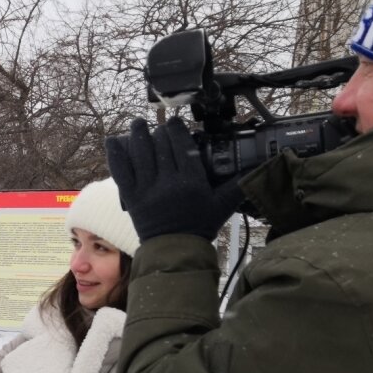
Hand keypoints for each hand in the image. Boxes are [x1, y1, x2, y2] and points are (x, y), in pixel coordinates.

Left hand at [105, 117, 244, 240]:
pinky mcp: (131, 198)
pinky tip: (113, 140)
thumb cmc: (199, 226)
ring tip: (137, 123)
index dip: (176, 129)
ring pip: (141, 154)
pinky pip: (121, 172)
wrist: (175, 250)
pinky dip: (116, 155)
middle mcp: (169, 183)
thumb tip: (259, 167)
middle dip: (158, 132)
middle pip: (161, 146)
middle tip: (158, 126)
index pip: (182, 146)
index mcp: (192, 181)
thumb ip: (239, 183)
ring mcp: (147, 190)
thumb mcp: (223, 204)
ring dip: (137, 135)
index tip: (174, 123)